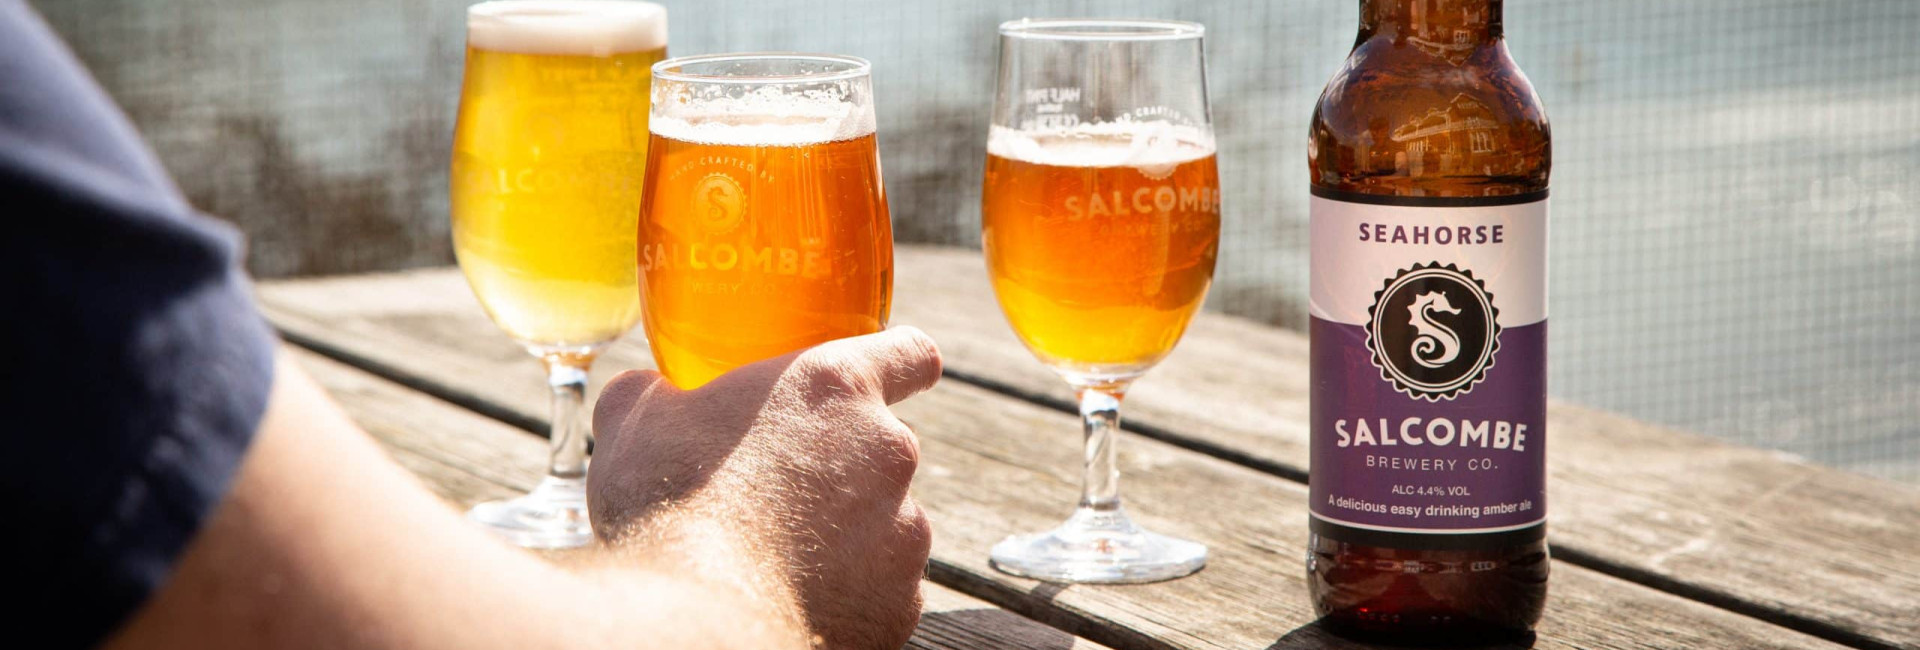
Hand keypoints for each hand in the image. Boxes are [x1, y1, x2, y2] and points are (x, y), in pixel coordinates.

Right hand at [588, 327, 941, 648]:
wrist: (696, 617)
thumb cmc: (667, 503)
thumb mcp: (636, 423)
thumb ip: (649, 392)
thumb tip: (644, 389)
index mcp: (837, 389)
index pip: (911, 353)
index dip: (899, 364)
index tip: (883, 379)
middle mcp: (889, 454)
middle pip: (886, 447)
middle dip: (843, 465)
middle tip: (780, 486)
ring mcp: (904, 534)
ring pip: (886, 523)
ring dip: (846, 532)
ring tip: (778, 553)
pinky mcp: (900, 604)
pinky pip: (881, 590)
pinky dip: (848, 593)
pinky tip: (793, 597)